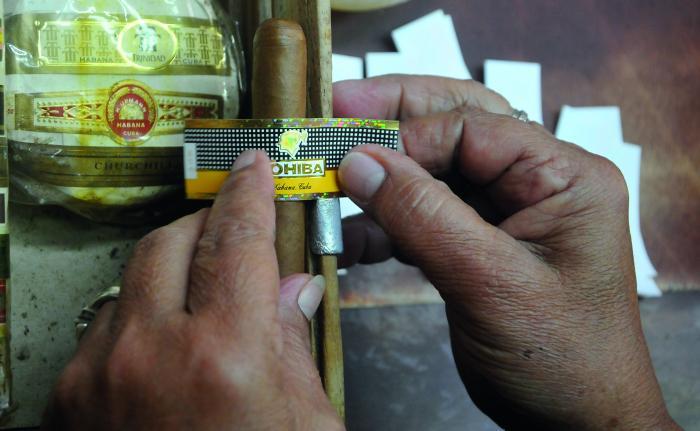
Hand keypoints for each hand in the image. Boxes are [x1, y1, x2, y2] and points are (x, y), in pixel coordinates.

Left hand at [43, 152, 343, 430]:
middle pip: (172, 242)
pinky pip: (103, 327)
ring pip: (130, 280)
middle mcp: (150, 353)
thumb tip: (294, 290)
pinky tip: (164, 346)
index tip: (251, 167)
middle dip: (205, 225)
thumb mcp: (307, 427)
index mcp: (225, 357)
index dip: (248, 193)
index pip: (238, 239)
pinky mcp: (69, 401)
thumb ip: (296, 347)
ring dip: (168, 273)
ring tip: (201, 300)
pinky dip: (137, 318)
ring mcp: (98, 376)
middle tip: (231, 231)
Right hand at [335, 75, 678, 429]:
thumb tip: (359, 162)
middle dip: (393, 119)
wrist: (575, 421)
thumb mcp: (490, 282)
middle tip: (337, 107)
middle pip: (456, 127)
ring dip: (383, 180)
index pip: (474, 125)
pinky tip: (353, 238)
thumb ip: (423, 216)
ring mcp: (508, 213)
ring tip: (332, 180)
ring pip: (435, 172)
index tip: (351, 152)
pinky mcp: (481, 243)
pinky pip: (427, 216)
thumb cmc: (562, 358)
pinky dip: (388, 224)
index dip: (408, 134)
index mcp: (563, 176)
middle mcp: (538, 183)